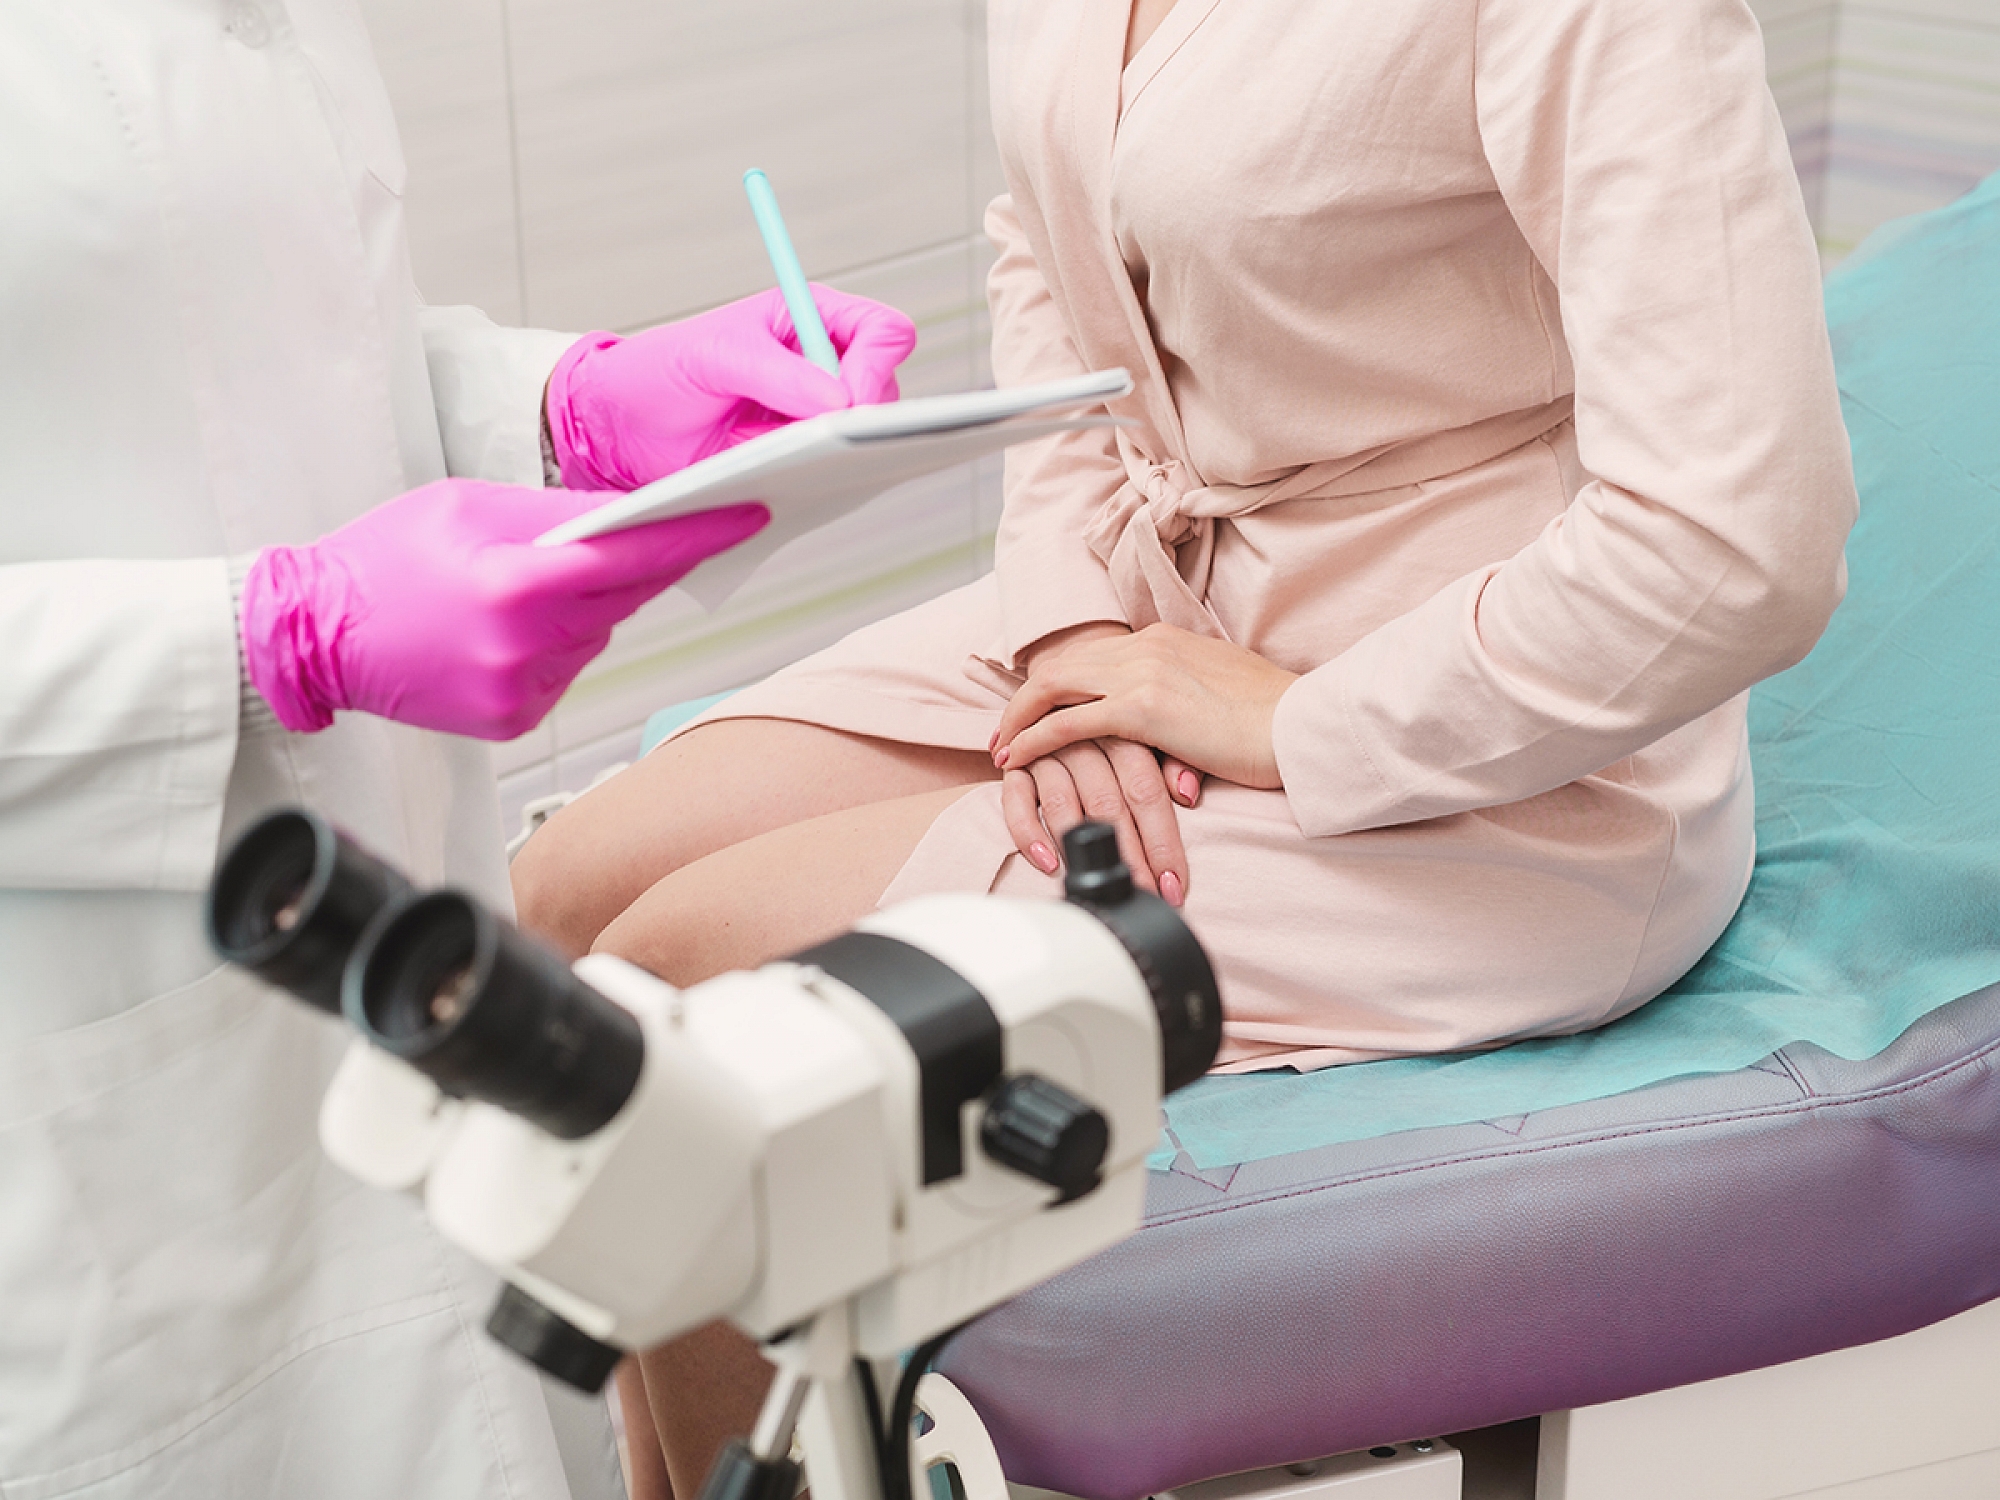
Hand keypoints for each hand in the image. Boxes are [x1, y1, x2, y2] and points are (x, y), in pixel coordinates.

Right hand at [240, 480, 767, 739]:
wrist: (313, 635)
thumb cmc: (384, 559)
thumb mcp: (468, 506)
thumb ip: (556, 512)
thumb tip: (634, 512)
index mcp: (512, 587)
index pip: (631, 558)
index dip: (696, 536)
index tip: (746, 515)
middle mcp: (524, 649)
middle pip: (624, 598)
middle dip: (639, 563)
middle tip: (655, 528)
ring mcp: (521, 693)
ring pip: (597, 635)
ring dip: (588, 607)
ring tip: (525, 583)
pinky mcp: (514, 722)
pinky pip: (568, 670)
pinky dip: (559, 643)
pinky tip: (509, 627)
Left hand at [545, 286, 916, 490]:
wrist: (625, 427)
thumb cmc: (663, 370)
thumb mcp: (716, 356)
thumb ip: (778, 374)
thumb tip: (841, 402)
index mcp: (812, 320)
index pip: (882, 332)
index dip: (877, 367)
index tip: (848, 405)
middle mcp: (824, 366)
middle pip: (886, 388)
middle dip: (866, 417)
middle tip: (829, 442)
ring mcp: (816, 415)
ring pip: (868, 435)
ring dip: (845, 451)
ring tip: (802, 461)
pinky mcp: (803, 458)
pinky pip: (840, 471)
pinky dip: (829, 477)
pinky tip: (799, 480)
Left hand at [992, 623, 1298, 788]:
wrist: (1302, 724)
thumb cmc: (1273, 720)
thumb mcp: (1221, 689)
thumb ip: (1187, 691)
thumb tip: (1176, 715)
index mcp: (1165, 639)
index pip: (1092, 655)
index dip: (1058, 683)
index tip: (1039, 709)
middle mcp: (1147, 646)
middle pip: (1063, 665)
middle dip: (1024, 699)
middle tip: (1004, 731)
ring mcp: (1142, 673)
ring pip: (1054, 687)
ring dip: (1018, 718)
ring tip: (1001, 748)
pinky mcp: (1142, 709)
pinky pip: (1067, 722)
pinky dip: (1032, 739)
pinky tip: (1015, 759)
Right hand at [1002, 739, 1190, 905]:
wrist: (1064, 689)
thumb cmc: (1120, 724)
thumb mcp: (1155, 734)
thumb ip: (1175, 762)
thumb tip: (1189, 793)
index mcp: (1124, 729)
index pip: (1145, 791)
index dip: (1161, 840)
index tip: (1173, 882)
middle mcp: (1084, 738)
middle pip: (1107, 804)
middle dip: (1128, 856)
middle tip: (1144, 893)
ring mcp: (1046, 751)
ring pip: (1063, 804)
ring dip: (1081, 851)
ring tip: (1102, 885)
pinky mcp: (1015, 764)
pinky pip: (1016, 801)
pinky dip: (1029, 833)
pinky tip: (1047, 862)